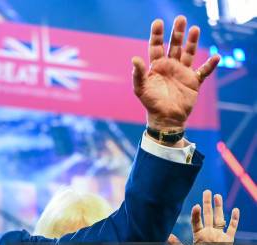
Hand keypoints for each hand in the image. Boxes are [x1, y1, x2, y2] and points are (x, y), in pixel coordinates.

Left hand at [132, 16, 220, 132]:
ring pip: (189, 54)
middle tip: (180, 19)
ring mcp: (182, 73)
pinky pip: (203, 71)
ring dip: (192, 42)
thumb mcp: (141, 89)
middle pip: (174, 46)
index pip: (156, 47)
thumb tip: (134, 58)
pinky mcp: (193, 82)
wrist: (165, 119)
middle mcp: (170, 67)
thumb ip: (138, 74)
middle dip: (177, 33)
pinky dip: (210, 65)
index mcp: (156, 67)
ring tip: (195, 29)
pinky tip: (216, 57)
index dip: (157, 35)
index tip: (158, 22)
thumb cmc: (151, 104)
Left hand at [168, 190, 238, 244]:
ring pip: (219, 218)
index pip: (197, 220)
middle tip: (207, 191)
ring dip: (219, 207)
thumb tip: (165, 236)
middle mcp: (209, 233)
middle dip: (207, 203)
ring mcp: (219, 236)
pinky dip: (234, 219)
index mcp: (198, 235)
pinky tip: (235, 209)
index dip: (196, 213)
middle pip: (208, 215)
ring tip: (217, 195)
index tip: (196, 206)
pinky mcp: (228, 240)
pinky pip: (232, 228)